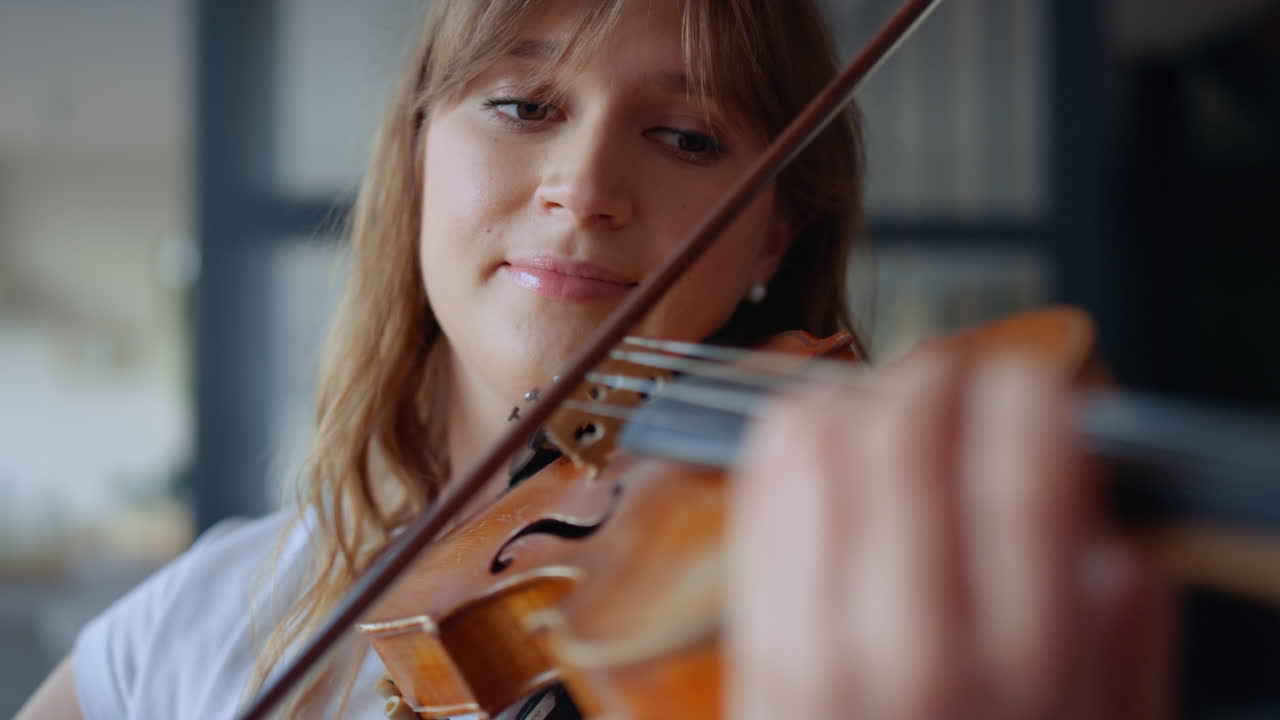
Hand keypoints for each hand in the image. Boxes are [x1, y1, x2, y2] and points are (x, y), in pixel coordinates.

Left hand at [727, 347, 1172, 718]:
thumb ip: (1128, 652)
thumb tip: (1117, 546)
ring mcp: (813, 643)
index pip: (1025, 467)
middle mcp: (909, 645)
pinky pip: (756, 500)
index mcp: (1024, 670)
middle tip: (956, 375)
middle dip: (935, 374)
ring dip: (856, 397)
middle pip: (906, 435)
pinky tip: (821, 444)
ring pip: (815, 448)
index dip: (1027, 392)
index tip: (1032, 384)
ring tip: (890, 404)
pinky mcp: (752, 648)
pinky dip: (790, 445)